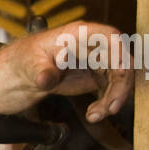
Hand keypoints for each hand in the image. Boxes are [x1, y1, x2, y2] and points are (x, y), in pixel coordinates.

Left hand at [2, 21, 134, 122]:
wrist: (26, 73)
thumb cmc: (28, 59)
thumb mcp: (32, 65)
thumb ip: (42, 72)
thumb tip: (45, 79)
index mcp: (80, 34)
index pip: (110, 37)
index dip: (121, 54)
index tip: (122, 73)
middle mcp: (94, 46)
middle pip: (122, 61)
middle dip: (120, 86)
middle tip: (110, 107)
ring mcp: (99, 61)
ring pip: (120, 79)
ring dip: (113, 99)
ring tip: (95, 115)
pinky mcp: (98, 76)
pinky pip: (112, 90)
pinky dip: (106, 104)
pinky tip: (93, 114)